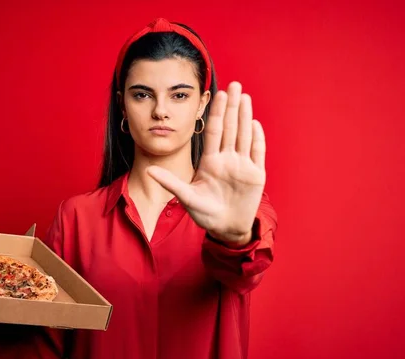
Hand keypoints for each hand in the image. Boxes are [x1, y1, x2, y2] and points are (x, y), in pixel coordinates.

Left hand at [147, 81, 265, 243]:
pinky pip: (256, 152)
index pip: (213, 132)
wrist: (225, 228)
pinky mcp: (255, 175)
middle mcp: (227, 159)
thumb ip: (170, 182)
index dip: (216, 113)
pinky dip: (256, 138)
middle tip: (235, 85)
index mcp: (211, 161)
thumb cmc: (205, 213)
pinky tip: (254, 123)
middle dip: (232, 107)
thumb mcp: (186, 197)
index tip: (216, 94)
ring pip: (244, 135)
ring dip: (245, 116)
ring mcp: (242, 166)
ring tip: (245, 97)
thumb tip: (148, 171)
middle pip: (230, 128)